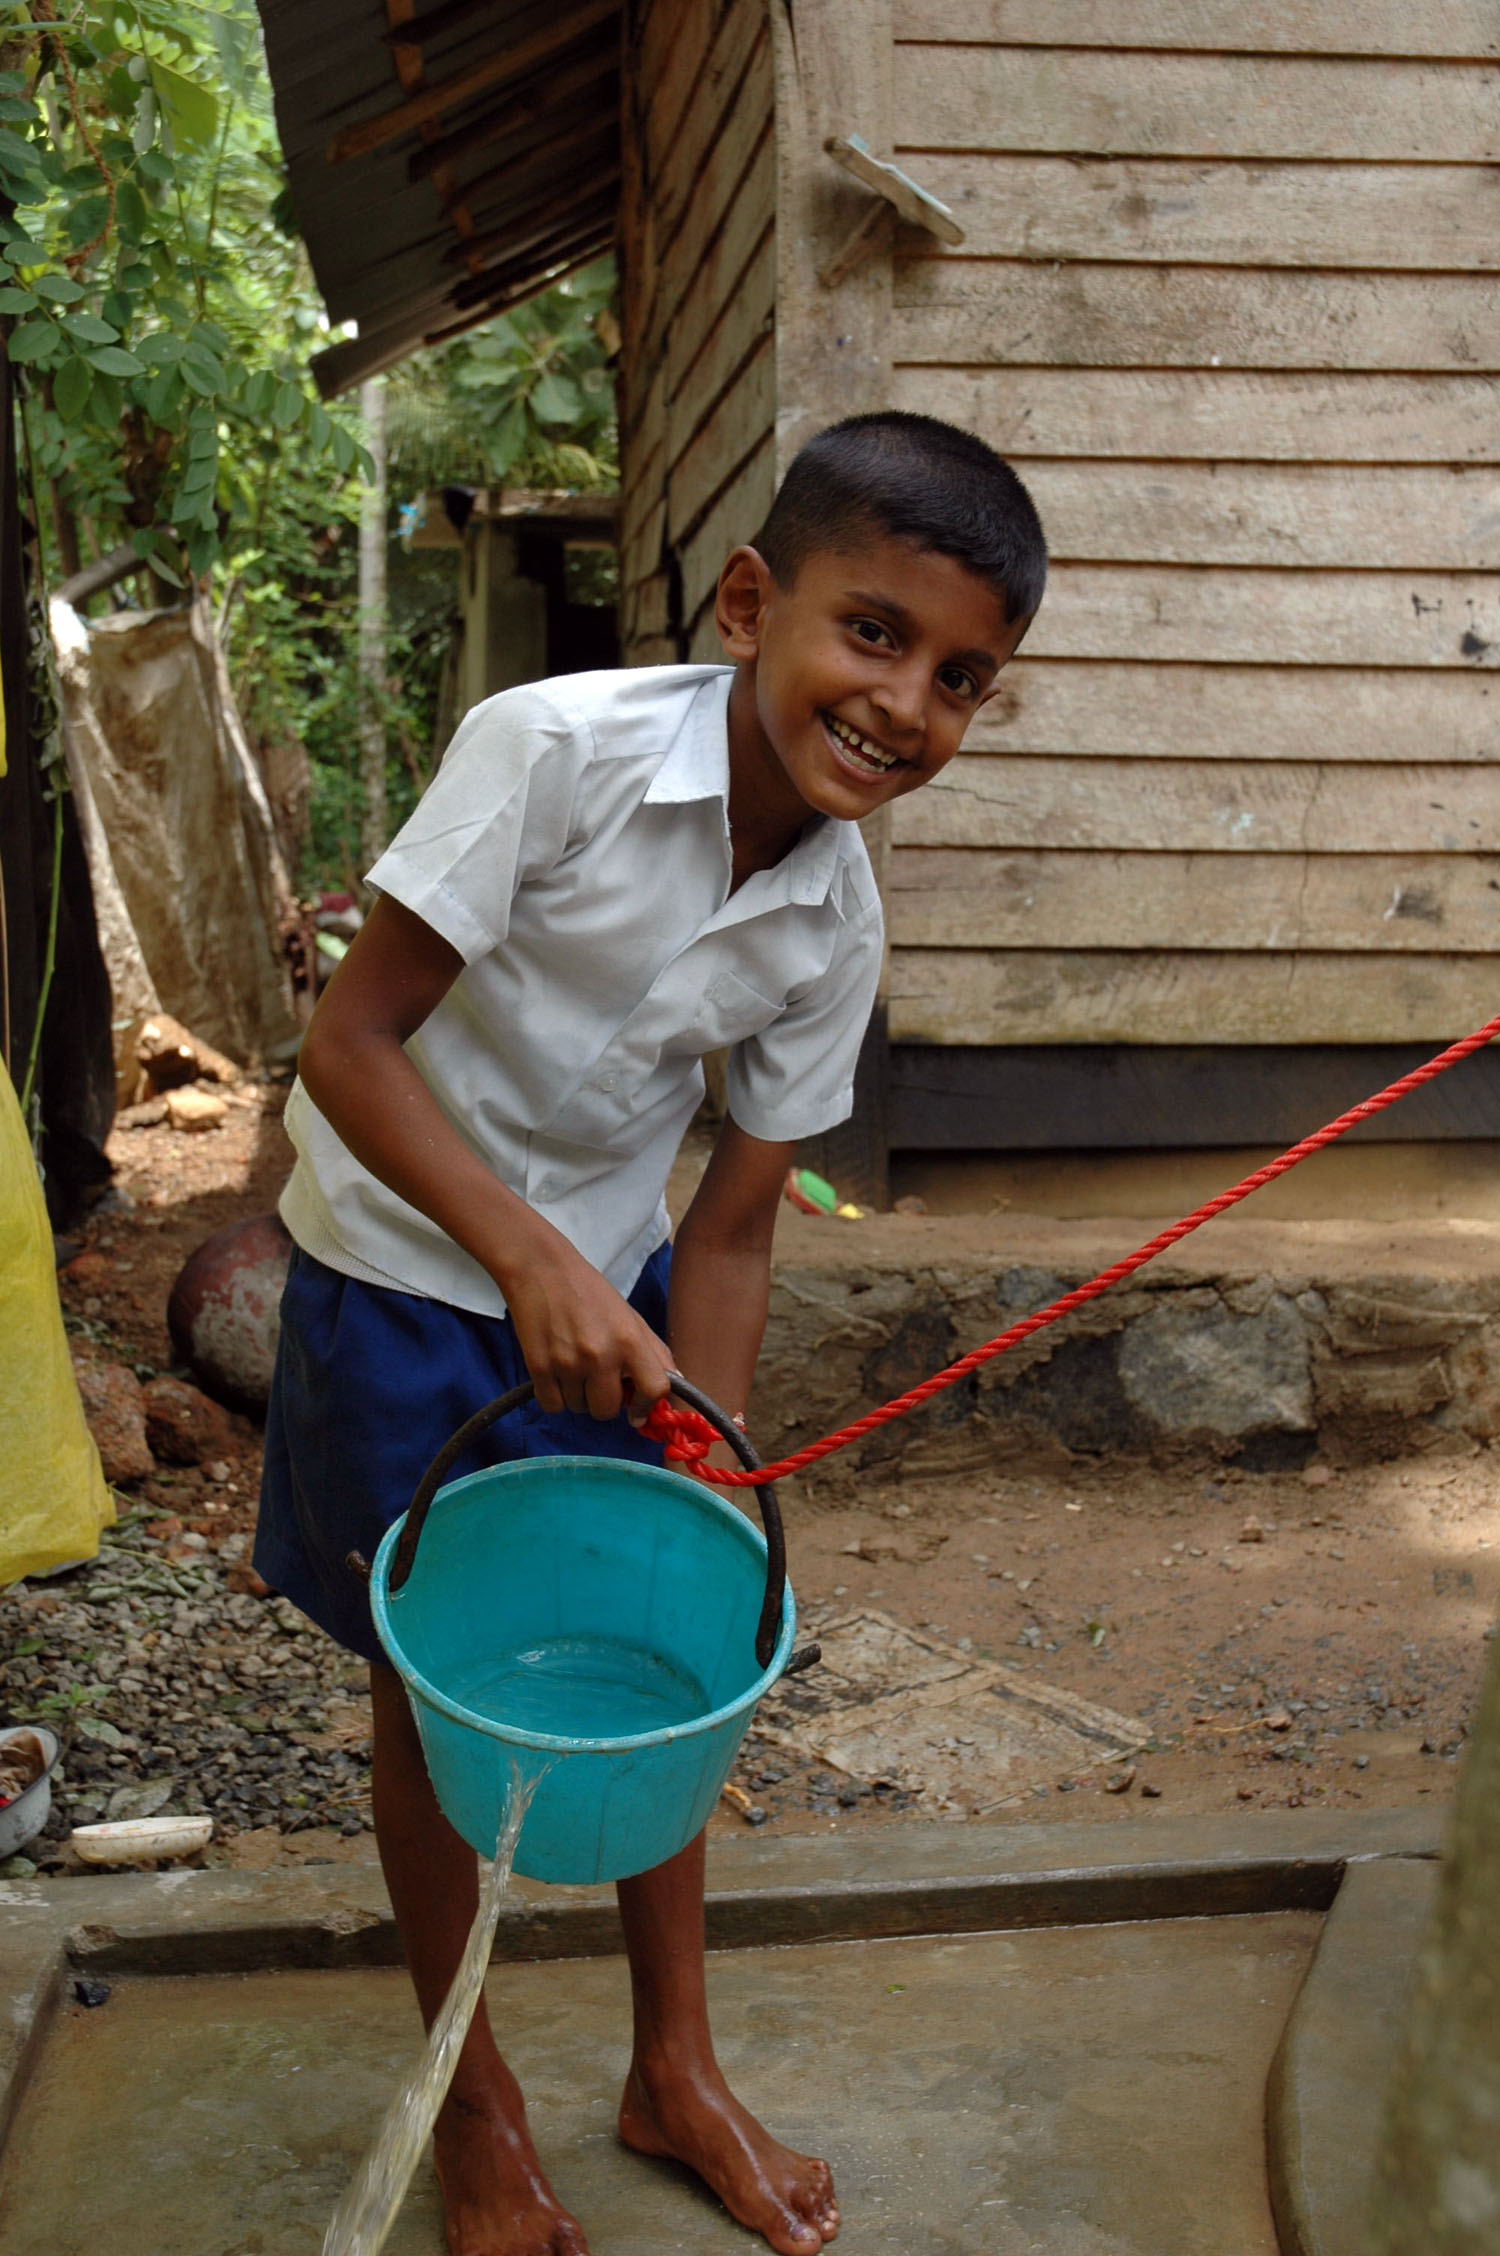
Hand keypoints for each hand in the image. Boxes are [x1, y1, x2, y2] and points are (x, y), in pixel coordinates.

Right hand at [502, 1247, 672, 1421]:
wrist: (541, 1269)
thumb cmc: (588, 1292)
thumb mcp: (629, 1316)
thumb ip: (654, 1351)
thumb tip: (677, 1382)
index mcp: (629, 1339)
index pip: (655, 1388)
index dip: (647, 1405)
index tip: (637, 1409)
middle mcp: (601, 1354)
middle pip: (608, 1410)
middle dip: (604, 1401)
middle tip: (596, 1377)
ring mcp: (568, 1363)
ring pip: (579, 1408)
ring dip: (578, 1396)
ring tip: (572, 1365)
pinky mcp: (539, 1367)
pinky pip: (553, 1406)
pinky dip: (554, 1396)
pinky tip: (555, 1372)